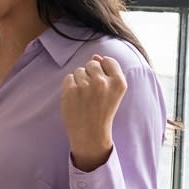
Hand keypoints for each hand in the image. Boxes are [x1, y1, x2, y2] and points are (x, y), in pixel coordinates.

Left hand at [61, 55, 126, 170]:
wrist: (90, 132)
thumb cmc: (102, 110)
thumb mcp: (113, 92)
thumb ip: (107, 72)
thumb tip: (96, 56)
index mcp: (119, 82)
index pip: (108, 61)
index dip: (103, 69)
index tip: (102, 83)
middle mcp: (103, 82)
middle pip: (92, 63)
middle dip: (90, 74)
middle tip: (93, 93)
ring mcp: (85, 86)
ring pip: (79, 70)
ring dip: (80, 81)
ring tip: (85, 97)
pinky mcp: (70, 90)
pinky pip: (69, 78)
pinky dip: (70, 86)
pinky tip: (76, 98)